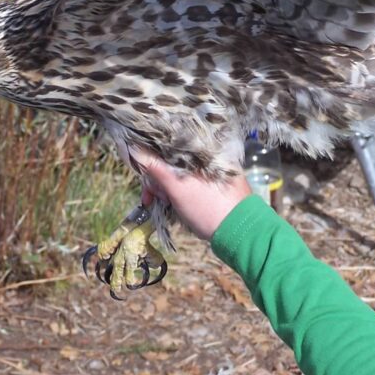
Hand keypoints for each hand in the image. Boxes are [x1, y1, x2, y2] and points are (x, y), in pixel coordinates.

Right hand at [130, 150, 251, 240]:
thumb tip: (133, 148)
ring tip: (166, 203)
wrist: (240, 231)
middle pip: (170, 160)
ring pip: (177, 172)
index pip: (165, 144)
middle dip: (157, 179)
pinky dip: (178, 191)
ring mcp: (210, 169)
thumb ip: (155, 167)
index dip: (149, 160)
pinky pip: (188, 181)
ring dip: (166, 188)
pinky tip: (173, 204)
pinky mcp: (213, 183)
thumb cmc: (208, 207)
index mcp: (199, 148)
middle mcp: (206, 154)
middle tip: (153, 198)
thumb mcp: (177, 187)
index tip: (144, 179)